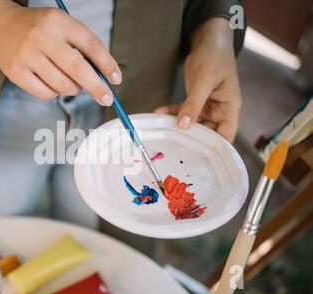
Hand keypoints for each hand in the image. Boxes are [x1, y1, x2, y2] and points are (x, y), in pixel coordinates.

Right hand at [0, 0, 120, 105]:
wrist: (1, 26)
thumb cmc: (39, 29)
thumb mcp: (61, 25)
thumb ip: (81, 46)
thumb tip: (102, 76)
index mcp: (58, 21)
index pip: (90, 45)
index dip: (107, 64)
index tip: (116, 79)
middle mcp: (42, 37)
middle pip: (77, 69)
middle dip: (96, 87)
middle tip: (106, 98)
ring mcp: (27, 55)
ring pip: (62, 85)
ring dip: (73, 89)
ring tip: (72, 82)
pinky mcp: (16, 72)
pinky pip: (45, 94)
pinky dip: (54, 93)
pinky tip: (52, 82)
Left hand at [155, 18, 241, 141]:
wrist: (209, 41)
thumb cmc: (216, 57)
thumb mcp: (205, 81)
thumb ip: (194, 104)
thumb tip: (184, 125)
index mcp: (230, 109)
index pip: (225, 136)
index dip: (214, 149)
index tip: (198, 158)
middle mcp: (219, 111)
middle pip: (206, 134)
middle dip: (191, 140)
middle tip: (174, 146)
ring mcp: (206, 107)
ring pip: (191, 124)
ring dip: (177, 126)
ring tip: (162, 130)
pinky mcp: (195, 101)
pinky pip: (182, 112)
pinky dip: (171, 113)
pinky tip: (159, 112)